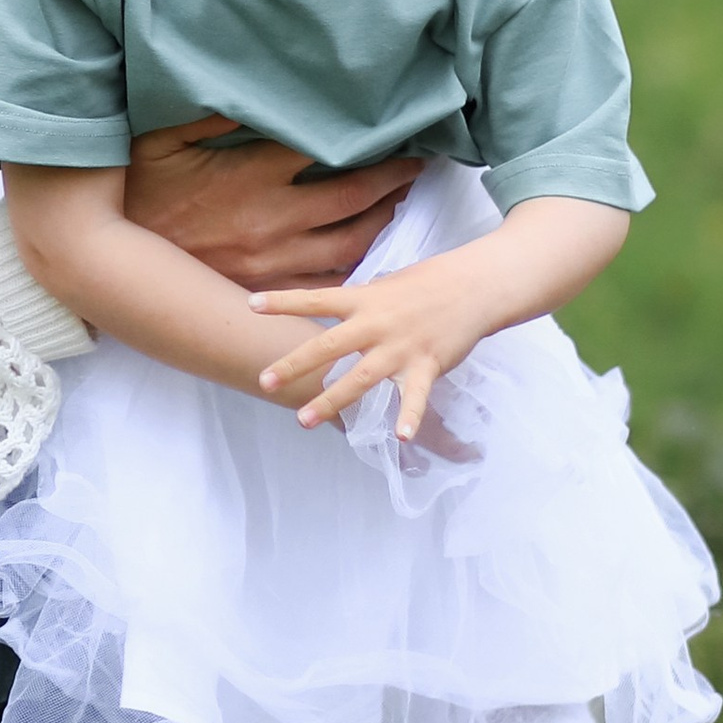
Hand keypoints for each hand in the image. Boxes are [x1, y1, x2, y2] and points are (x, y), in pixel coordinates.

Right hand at [124, 116, 418, 294]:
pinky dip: (353, 267)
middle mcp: (275, 217)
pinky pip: (327, 283)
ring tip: (397, 202)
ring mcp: (276, 259)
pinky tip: (365, 252)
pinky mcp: (268, 288)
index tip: (389, 127)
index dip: (363, 138)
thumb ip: (208, 112)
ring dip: (381, 220)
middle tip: (415, 165)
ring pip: (351, 242)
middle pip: (354, 196)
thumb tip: (248, 90)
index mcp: (255, 174)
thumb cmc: (138, 192)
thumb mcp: (162, 139)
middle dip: (392, 179)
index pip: (324, 149)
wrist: (114, 258)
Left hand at [251, 250, 499, 440]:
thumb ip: (355, 303)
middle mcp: (376, 324)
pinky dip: (409, 417)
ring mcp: (400, 347)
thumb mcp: (382, 286)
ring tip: (303, 420)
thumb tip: (326, 310)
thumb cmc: (425, 284)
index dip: (283, 301)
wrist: (472, 286)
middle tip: (262, 381)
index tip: (250, 305)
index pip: (315, 299)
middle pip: (327, 345)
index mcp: (363, 300)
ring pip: (360, 378)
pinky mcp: (427, 365)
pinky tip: (400, 437)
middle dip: (294, 364)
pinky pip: (415, 396)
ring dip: (331, 400)